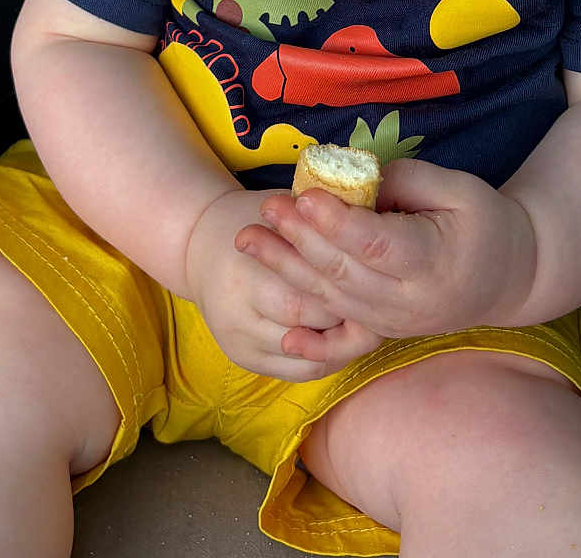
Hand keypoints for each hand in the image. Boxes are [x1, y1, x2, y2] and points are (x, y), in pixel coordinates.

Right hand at [184, 188, 383, 379]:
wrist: (200, 245)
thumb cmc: (254, 219)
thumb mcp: (283, 207)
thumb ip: (320, 225)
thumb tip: (372, 236)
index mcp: (246, 270)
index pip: (310, 291)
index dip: (349, 288)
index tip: (377, 279)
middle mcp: (236, 312)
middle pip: (309, 324)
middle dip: (349, 316)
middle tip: (380, 302)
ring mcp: (237, 341)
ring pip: (307, 357)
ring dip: (342, 342)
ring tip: (368, 322)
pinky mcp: (241, 358)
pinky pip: (295, 372)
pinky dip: (324, 358)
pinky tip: (343, 340)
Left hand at [236, 159, 537, 361]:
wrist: (513, 277)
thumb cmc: (486, 222)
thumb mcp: (458, 188)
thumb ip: (405, 181)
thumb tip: (351, 176)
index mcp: (433, 262)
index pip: (375, 244)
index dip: (337, 223)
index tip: (303, 196)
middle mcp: (411, 302)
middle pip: (345, 273)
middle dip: (300, 240)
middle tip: (265, 208)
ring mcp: (395, 322)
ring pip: (334, 300)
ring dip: (288, 270)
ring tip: (249, 240)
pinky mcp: (383, 329)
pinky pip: (341, 329)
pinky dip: (309, 328)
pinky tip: (280, 331)